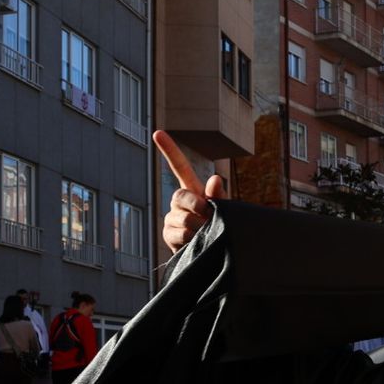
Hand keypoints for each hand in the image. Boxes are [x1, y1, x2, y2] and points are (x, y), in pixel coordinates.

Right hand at [154, 130, 224, 252]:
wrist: (215, 250)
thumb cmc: (221, 224)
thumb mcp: (225, 209)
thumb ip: (219, 196)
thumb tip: (214, 179)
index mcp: (192, 189)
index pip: (179, 166)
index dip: (170, 150)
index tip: (158, 133)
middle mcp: (178, 202)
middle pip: (180, 196)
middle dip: (196, 205)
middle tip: (209, 215)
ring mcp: (171, 218)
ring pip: (182, 218)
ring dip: (199, 226)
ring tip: (207, 231)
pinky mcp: (168, 234)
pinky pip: (178, 234)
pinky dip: (191, 238)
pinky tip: (196, 240)